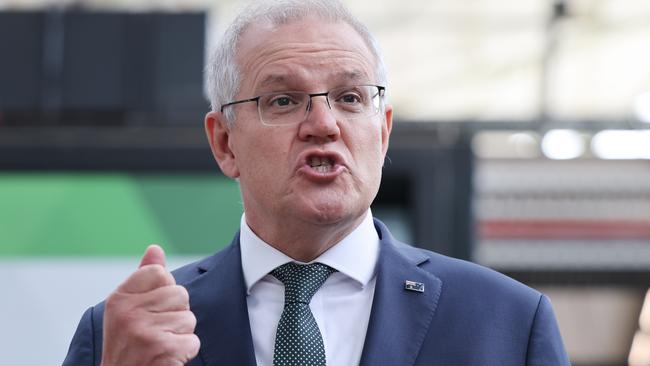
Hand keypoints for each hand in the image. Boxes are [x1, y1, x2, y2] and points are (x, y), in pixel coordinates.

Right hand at [100, 245, 199, 365]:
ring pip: (189, 318)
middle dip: (175, 313)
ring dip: (180, 334)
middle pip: (179, 294)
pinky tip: (166, 358)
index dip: (162, 291)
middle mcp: (128, 313)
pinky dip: (185, 352)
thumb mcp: (127, 309)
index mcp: (119, 298)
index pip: (159, 272)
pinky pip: (193, 341)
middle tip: (155, 332)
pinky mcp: (162, 350)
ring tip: (159, 345)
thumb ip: (143, 278)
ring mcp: (145, 332)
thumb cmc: (128, 344)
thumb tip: (155, 248)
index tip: (149, 311)